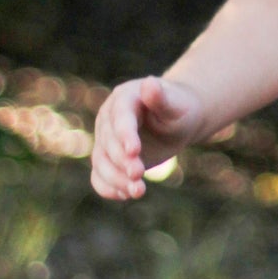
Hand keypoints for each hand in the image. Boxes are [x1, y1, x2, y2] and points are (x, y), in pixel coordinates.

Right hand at [90, 75, 206, 200]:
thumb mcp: (176, 103)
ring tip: (138, 191)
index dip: (125, 135)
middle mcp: (108, 118)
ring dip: (116, 179)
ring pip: (101, 161)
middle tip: (139, 175)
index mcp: (124, 98)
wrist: (176, 120)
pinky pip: (99, 175)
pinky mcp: (107, 158)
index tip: (134, 151)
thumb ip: (161, 98)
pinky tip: (125, 195)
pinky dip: (107, 187)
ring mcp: (105, 138)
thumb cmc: (179, 109)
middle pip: (108, 143)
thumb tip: (149, 83)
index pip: (120, 118)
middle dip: (122, 161)